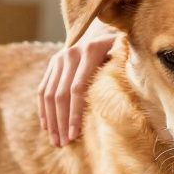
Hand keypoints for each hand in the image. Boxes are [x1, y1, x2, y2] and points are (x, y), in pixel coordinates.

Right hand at [38, 20, 117, 145]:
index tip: (74, 135)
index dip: (74, 114)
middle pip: (61, 94)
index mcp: (90, 51)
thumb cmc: (121, 51)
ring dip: (51, 120)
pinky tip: (47, 127)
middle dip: (61, 121)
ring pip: (49, 94)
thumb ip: (124, 73)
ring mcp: (59, 58)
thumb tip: (130, 99)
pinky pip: (43, 89)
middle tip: (63, 144)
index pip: (77, 89)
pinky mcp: (53, 64)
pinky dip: (44, 109)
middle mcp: (71, 53)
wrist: (104, 30)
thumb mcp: (125, 57)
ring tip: (55, 141)